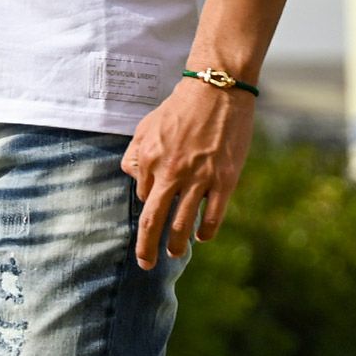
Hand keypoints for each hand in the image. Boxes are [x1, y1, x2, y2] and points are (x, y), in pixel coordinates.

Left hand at [120, 77, 255, 268]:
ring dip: (177, 245)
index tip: (153, 213)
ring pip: (182, 225)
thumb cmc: (180, 107)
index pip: (142, 196)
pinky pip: (212, 216)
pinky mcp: (223, 180)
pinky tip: (202, 237)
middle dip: (147, 249)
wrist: (217, 90)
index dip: (147, 205)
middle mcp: (171, 171)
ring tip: (175, 254)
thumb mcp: (147, 125)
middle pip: (154, 221)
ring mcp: (198, 178)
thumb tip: (131, 177)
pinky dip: (205, 232)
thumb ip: (136, 152)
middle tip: (145, 265)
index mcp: (150, 158)